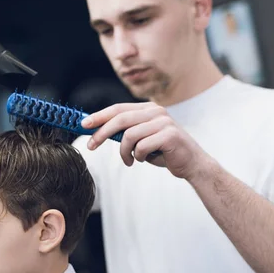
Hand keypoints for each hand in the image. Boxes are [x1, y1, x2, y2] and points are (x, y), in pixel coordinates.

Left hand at [81, 102, 209, 179]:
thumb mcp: (140, 139)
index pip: (118, 109)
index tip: (83, 124)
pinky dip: (139, 157)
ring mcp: (164, 122)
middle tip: (91, 146)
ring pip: (129, 135)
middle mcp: (156, 111)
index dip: (99, 116)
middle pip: (120, 119)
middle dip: (101, 133)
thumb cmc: (162, 151)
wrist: (191, 163)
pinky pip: (142, 147)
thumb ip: (124, 132)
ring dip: (124, 152)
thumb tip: (96, 130)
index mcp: (148, 109)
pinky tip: (144, 160)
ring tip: (129, 160)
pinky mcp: (170, 135)